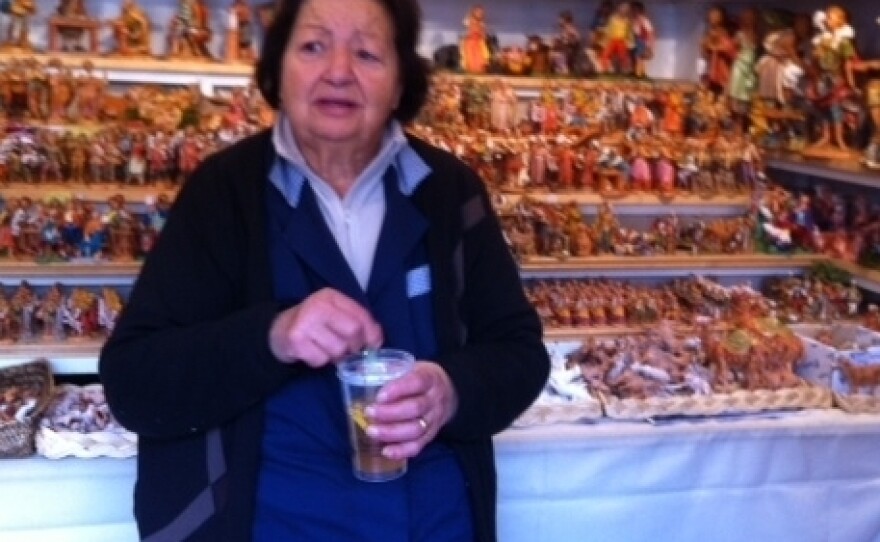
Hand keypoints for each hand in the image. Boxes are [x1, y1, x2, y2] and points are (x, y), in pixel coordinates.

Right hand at [268, 288, 382, 367]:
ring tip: (325, 348)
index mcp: (331, 296)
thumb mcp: (336, 315)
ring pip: (338, 349)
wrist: (279, 330)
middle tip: (346, 350)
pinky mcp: (295, 339)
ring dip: (335, 356)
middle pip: (353, 333)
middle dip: (353, 346)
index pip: (361, 315)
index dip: (372, 333)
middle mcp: (318, 305)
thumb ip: (357, 322)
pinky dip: (320, 361)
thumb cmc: (314, 324)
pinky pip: (320, 360)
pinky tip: (312, 352)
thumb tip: (377, 339)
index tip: (373, 344)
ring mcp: (305, 321)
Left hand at [363, 362, 458, 460]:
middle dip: (389, 413)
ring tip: (371, 432)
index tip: (379, 396)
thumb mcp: (411, 367)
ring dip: (392, 433)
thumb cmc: (420, 379)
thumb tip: (360, 371)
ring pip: (416, 429)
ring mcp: (434, 419)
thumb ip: (391, 370)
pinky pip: (418, 446)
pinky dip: (401, 451)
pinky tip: (385, 452)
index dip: (398, 389)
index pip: (416, 382)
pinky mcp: (431, 435)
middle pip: (415, 408)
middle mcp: (434, 399)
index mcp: (429, 378)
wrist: (449, 392)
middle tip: (368, 413)